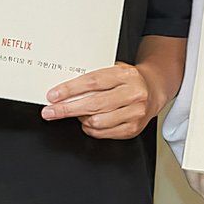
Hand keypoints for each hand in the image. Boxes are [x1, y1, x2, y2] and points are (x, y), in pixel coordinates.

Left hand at [42, 63, 163, 139]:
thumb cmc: (128, 80)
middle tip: (49, 111)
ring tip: (78, 114)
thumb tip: (64, 90)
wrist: (154, 89)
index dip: (70, 90)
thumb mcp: (114, 70)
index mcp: (126, 75)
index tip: (53, 95)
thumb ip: (94, 78)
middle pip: (93, 104)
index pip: (92, 82)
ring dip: (81, 119)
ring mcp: (135, 113)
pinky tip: (89, 121)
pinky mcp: (133, 128)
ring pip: (97, 121)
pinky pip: (102, 133)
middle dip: (66, 109)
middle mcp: (133, 94)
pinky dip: (90, 128)